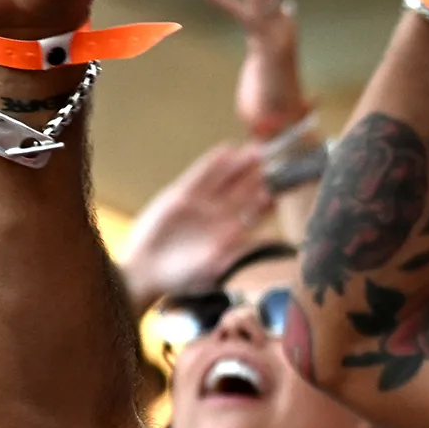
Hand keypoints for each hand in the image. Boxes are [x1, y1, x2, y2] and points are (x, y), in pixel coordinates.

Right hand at [119, 142, 271, 304]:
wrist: (145, 271)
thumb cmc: (182, 277)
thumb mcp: (214, 271)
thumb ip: (237, 256)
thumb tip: (267, 247)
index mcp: (232, 233)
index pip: (256, 212)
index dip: (269, 198)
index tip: (283, 187)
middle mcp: (221, 215)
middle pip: (245, 190)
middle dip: (259, 175)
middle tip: (277, 158)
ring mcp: (202, 203)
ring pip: (226, 179)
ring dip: (240, 165)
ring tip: (256, 149)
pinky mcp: (181, 195)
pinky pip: (199, 176)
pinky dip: (211, 164)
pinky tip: (226, 151)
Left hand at [200, 0, 309, 138]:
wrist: (285, 132)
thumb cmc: (273, 102)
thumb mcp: (265, 60)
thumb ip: (267, 35)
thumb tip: (288, 10)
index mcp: (277, 22)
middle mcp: (281, 23)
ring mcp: (277, 35)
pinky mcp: (270, 50)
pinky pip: (249, 18)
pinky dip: (228, 0)